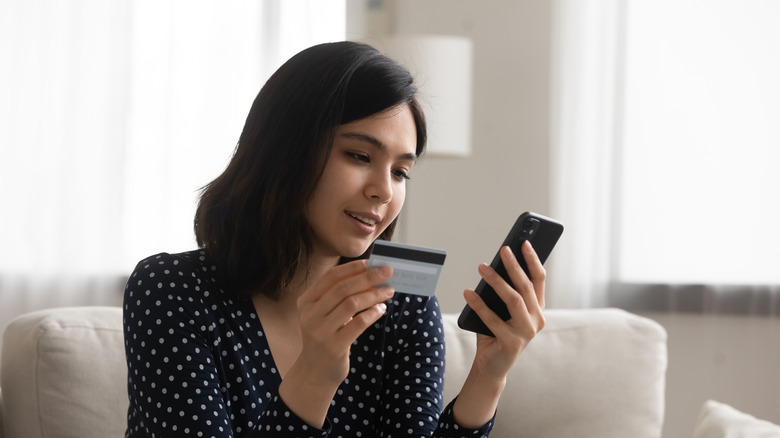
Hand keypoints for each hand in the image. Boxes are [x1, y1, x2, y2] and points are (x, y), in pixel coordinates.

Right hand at [279, 259, 393, 426]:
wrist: (315, 372)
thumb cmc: (325, 336)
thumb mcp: (324, 314)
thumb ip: (339, 297)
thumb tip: (369, 275)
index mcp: (306, 302)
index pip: (330, 277)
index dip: (352, 268)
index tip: (370, 262)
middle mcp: (310, 315)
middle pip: (343, 289)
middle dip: (368, 277)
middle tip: (387, 272)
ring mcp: (320, 332)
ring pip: (351, 304)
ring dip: (374, 295)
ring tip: (388, 291)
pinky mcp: (333, 347)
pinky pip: (358, 324)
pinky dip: (372, 314)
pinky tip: (382, 309)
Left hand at [464, 240, 545, 381]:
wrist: (490, 366)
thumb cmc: (495, 333)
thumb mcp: (501, 310)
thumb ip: (503, 292)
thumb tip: (493, 266)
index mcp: (537, 308)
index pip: (539, 279)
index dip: (533, 260)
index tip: (524, 242)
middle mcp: (537, 320)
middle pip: (526, 287)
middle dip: (514, 266)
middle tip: (503, 250)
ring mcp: (527, 333)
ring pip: (513, 300)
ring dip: (497, 281)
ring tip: (481, 267)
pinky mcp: (512, 344)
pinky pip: (493, 319)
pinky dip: (479, 304)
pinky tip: (467, 292)